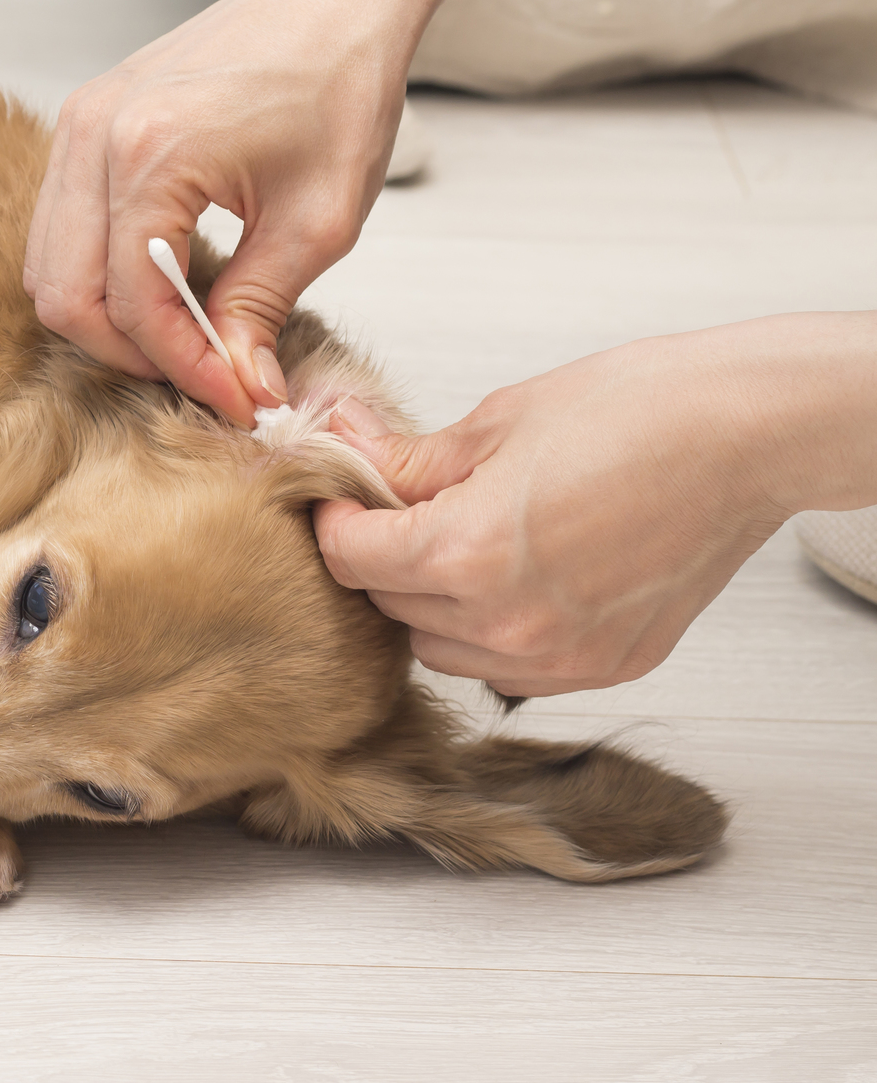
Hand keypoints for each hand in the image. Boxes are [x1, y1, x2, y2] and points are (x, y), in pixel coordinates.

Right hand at [22, 0, 643, 426]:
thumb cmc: (338, 86)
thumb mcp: (321, 219)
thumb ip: (262, 309)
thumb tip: (240, 390)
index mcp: (152, 151)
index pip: (135, 302)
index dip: (185, 367)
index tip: (238, 400)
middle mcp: (94, 135)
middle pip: (65, 296)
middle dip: (133, 354)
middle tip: (206, 377)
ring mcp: (77, 125)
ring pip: (48, 269)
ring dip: (109, 320)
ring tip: (187, 338)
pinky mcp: (81, 124)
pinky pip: (57, 230)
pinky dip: (99, 275)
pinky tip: (166, 285)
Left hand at [313, 315, 876, 696]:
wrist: (748, 437)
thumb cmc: (636, 412)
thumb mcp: (497, 424)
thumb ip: (408, 457)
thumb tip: (340, 443)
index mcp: (465, 555)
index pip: (349, 560)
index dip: (333, 522)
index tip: (339, 498)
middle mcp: (507, 624)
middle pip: (390, 608)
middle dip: (380, 558)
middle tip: (396, 510)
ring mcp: (559, 657)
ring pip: (442, 650)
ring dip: (430, 605)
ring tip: (459, 543)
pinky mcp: (603, 668)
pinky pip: (508, 670)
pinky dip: (491, 634)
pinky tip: (513, 580)